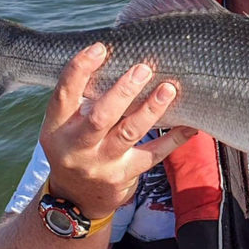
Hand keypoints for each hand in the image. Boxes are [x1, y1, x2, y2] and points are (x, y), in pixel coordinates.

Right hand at [39, 42, 195, 218]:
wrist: (76, 200)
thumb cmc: (75, 147)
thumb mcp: (64, 127)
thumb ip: (82, 100)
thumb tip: (119, 57)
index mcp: (57, 128)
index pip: (64, 95)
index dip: (79, 70)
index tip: (100, 48)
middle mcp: (76, 147)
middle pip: (101, 116)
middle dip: (123, 91)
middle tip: (143, 68)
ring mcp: (101, 164)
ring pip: (128, 133)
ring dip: (151, 110)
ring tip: (169, 89)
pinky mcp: (124, 176)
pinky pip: (153, 155)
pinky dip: (174, 138)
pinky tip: (191, 125)